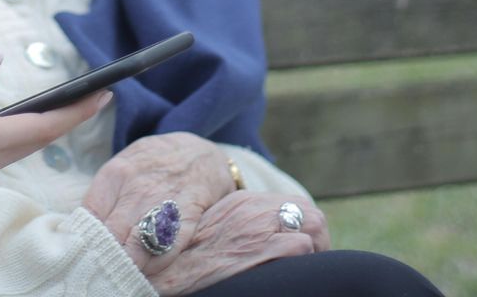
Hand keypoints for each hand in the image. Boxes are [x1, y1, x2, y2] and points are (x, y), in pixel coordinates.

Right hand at [0, 48, 109, 228]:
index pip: (42, 127)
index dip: (76, 112)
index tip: (103, 97)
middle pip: (34, 141)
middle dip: (65, 119)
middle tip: (90, 99)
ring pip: (14, 150)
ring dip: (37, 130)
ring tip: (56, 110)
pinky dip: (10, 138)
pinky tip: (4, 126)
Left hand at [81, 133, 238, 276]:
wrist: (199, 153)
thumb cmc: (153, 164)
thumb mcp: (124, 165)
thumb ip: (104, 195)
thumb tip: (78, 228)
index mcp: (115, 174)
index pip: (89, 216)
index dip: (83, 239)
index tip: (81, 252)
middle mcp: (137, 189)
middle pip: (110, 235)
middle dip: (102, 255)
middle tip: (97, 269)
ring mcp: (162, 203)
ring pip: (135, 248)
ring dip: (125, 265)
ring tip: (118, 274)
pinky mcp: (186, 217)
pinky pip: (165, 251)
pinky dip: (153, 266)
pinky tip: (145, 271)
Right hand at [153, 192, 329, 295]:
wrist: (159, 268)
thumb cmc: (182, 258)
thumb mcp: (213, 231)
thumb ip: (238, 226)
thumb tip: (263, 239)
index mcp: (242, 203)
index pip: (294, 205)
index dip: (304, 228)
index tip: (301, 248)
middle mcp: (253, 210)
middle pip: (310, 213)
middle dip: (317, 238)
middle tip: (310, 262)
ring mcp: (257, 229)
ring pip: (313, 228)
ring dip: (314, 251)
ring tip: (303, 270)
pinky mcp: (259, 250)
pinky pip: (301, 247)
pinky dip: (304, 261)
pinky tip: (289, 274)